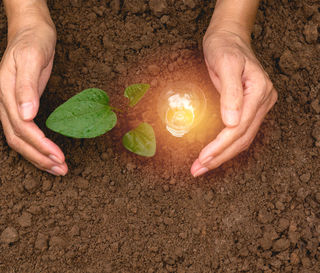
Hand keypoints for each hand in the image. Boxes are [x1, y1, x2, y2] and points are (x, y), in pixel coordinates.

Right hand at [0, 17, 67, 175]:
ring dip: (37, 156)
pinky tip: (46, 153)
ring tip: (57, 168)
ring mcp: (7, 103)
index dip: (40, 145)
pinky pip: (22, 131)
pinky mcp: (16, 104)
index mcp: (5, 90)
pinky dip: (35, 146)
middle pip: (17, 139)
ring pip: (17, 139)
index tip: (58, 156)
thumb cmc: (33, 40)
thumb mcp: (32, 57)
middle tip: (61, 169)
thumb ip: (27, 86)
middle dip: (39, 157)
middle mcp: (2, 100)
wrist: (29, 29)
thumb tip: (27, 116)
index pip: (21, 127)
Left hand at [191, 30, 276, 176]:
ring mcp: (257, 105)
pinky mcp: (248, 107)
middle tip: (197, 170)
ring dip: (222, 156)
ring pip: (242, 139)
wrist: (228, 38)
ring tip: (201, 167)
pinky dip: (226, 146)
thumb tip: (231, 123)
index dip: (220, 146)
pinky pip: (240, 132)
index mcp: (259, 92)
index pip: (239, 128)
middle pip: (242, 138)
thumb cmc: (224, 47)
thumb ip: (230, 92)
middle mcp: (262, 101)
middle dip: (219, 157)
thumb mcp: (225, 63)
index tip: (203, 158)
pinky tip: (213, 154)